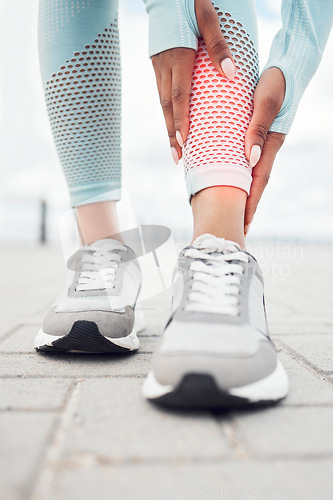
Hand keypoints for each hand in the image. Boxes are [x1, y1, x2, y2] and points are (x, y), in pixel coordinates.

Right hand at [151, 0, 235, 163]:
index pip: (178, 96)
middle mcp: (164, 64)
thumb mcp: (208, 16)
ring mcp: (157, 64)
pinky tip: (171, 121)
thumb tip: (231, 75)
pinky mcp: (157, 61)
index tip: (184, 143)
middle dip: (172, 133)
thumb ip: (218, 45)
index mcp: (178, 56)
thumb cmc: (189, 0)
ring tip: (175, 147)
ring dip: (168, 126)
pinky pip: (160, 92)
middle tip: (178, 157)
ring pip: (161, 101)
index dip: (180, 121)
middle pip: (166, 106)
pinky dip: (166, 111)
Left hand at [244, 67, 285, 234]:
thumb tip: (251, 159)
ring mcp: (264, 143)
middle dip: (248, 205)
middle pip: (256, 182)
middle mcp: (268, 147)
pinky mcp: (259, 135)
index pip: (258, 179)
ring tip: (236, 212)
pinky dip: (241, 174)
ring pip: (252, 173)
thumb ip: (258, 129)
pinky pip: (248, 160)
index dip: (250, 201)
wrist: (286, 67)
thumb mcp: (265, 102)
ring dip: (245, 193)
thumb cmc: (276, 82)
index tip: (244, 222)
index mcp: (271, 143)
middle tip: (239, 227)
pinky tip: (233, 180)